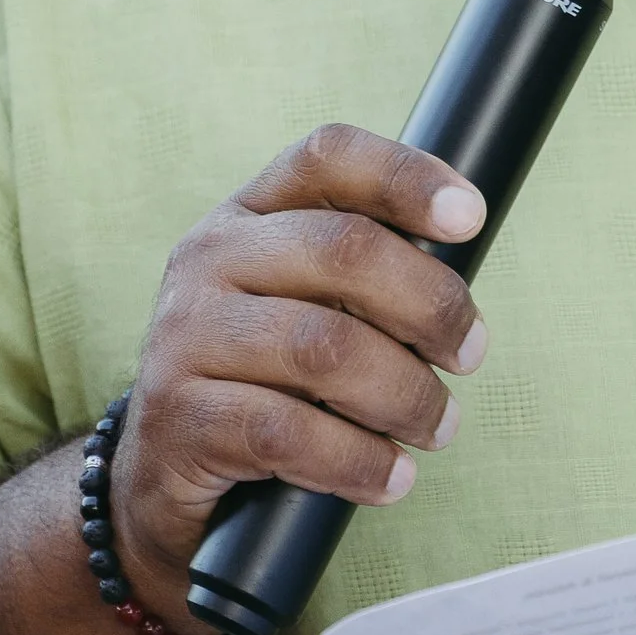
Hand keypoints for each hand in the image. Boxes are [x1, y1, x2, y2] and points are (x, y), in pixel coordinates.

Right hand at [118, 125, 487, 626]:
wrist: (163, 472)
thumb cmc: (266, 377)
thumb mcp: (304, 304)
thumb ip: (365, 277)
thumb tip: (461, 294)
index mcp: (248, 214)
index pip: (327, 158)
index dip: (407, 176)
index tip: (472, 217)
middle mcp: (207, 258)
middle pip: (345, 249)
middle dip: (430, 304)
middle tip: (470, 353)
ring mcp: (184, 335)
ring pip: (325, 348)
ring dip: (406, 394)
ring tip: (437, 426)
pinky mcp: (178, 418)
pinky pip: (290, 433)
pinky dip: (359, 461)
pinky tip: (391, 476)